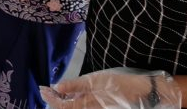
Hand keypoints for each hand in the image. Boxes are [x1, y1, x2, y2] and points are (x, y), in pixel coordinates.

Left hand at [41, 68, 180, 108]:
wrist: (145, 92)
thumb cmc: (121, 83)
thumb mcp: (96, 80)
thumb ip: (76, 85)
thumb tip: (57, 87)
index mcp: (89, 104)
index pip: (64, 106)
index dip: (51, 99)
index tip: (41, 90)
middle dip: (54, 102)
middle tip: (44, 91)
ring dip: (62, 103)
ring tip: (53, 94)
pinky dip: (73, 104)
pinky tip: (70, 97)